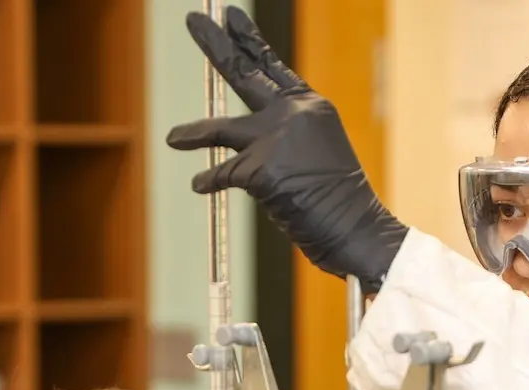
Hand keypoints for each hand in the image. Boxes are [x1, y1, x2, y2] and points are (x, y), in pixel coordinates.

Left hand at [166, 7, 407, 291]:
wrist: (356, 229)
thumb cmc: (337, 200)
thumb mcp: (315, 154)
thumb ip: (283, 136)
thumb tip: (237, 141)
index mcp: (311, 107)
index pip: (272, 66)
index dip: (248, 40)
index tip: (230, 16)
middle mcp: (294, 114)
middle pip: (244, 74)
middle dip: (215, 45)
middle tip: (194, 19)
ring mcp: (276, 138)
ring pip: (220, 129)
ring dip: (192, 133)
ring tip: (171, 138)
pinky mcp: (260, 168)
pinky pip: (223, 173)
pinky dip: (209, 182)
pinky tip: (200, 185)